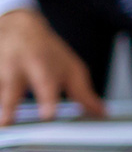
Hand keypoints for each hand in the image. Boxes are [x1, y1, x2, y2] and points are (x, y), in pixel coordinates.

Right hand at [0, 9, 103, 125]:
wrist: (20, 28)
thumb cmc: (47, 52)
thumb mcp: (70, 68)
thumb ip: (82, 93)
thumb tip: (101, 113)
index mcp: (42, 66)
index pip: (46, 83)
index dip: (48, 99)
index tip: (48, 114)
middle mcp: (17, 67)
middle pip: (12, 86)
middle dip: (9, 105)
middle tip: (8, 122)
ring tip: (2, 124)